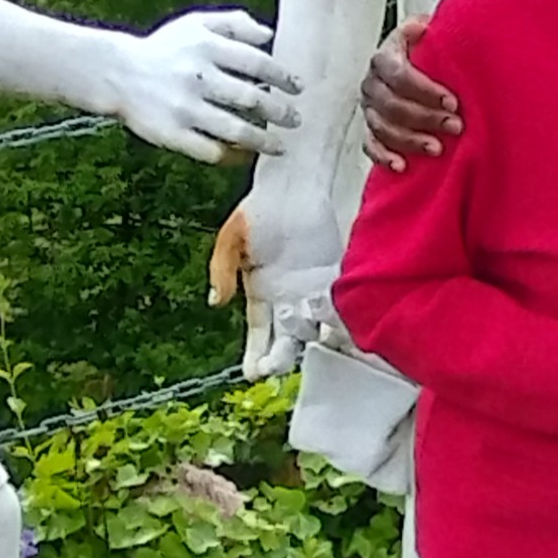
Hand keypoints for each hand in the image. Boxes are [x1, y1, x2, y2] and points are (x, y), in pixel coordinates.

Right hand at [109, 8, 299, 164]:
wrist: (116, 73)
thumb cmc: (165, 48)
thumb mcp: (196, 24)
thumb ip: (234, 23)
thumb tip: (271, 35)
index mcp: (205, 47)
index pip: (257, 63)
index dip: (283, 77)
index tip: (299, 88)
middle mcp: (197, 77)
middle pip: (251, 98)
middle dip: (279, 112)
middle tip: (296, 120)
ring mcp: (184, 108)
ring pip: (235, 130)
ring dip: (263, 140)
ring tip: (281, 146)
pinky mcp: (172, 134)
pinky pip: (211, 151)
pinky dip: (234, 157)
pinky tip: (248, 157)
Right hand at [215, 196, 341, 375]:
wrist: (294, 183)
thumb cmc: (259, 209)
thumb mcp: (232, 240)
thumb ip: (222, 270)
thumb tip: (216, 301)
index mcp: (262, 294)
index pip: (259, 333)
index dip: (256, 355)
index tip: (254, 374)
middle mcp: (290, 298)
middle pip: (287, 339)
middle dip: (281, 357)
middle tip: (276, 366)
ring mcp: (314, 288)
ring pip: (315, 327)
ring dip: (313, 340)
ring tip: (310, 347)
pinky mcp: (337, 275)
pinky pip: (340, 305)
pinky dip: (339, 320)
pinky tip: (339, 333)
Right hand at [359, 17, 461, 170]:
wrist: (414, 62)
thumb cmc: (426, 50)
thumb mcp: (430, 33)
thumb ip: (431, 31)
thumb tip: (424, 27)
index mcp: (385, 57)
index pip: (399, 74)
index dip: (425, 90)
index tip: (452, 101)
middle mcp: (372, 82)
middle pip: (392, 104)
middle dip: (425, 118)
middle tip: (455, 126)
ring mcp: (369, 107)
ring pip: (382, 127)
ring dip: (410, 140)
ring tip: (437, 148)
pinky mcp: (370, 128)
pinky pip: (370, 144)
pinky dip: (384, 156)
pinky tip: (401, 165)